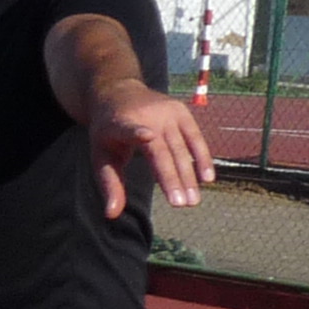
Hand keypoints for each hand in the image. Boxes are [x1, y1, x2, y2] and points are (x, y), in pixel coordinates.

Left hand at [90, 81, 214, 217]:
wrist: (118, 93)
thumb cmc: (108, 133)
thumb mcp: (100, 155)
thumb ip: (109, 184)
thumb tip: (112, 215)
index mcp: (118, 123)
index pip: (128, 129)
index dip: (137, 133)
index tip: (148, 137)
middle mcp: (145, 115)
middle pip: (162, 150)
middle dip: (172, 178)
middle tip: (180, 204)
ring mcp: (166, 111)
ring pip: (181, 148)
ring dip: (189, 175)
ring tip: (193, 201)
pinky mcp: (181, 111)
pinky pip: (195, 138)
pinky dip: (202, 158)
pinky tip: (207, 179)